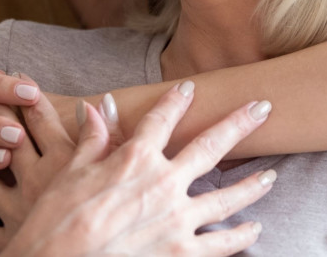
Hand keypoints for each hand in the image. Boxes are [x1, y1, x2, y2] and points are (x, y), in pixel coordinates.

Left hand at [0, 79, 121, 240]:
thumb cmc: (118, 213)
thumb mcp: (121, 169)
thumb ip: (110, 135)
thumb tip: (103, 101)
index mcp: (67, 162)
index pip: (39, 118)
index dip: (23, 92)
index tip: (8, 72)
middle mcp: (38, 182)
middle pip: (1, 139)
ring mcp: (20, 212)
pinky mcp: (10, 243)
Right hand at [0, 81, 276, 255]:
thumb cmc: (56, 221)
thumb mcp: (69, 173)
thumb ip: (93, 139)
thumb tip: (97, 106)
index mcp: (134, 159)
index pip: (161, 119)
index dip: (176, 101)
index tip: (189, 87)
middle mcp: (163, 183)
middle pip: (211, 146)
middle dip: (240, 123)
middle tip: (263, 106)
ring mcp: (177, 220)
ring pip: (227, 197)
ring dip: (252, 185)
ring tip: (271, 176)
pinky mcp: (182, 254)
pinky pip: (221, 244)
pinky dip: (240, 237)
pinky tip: (253, 230)